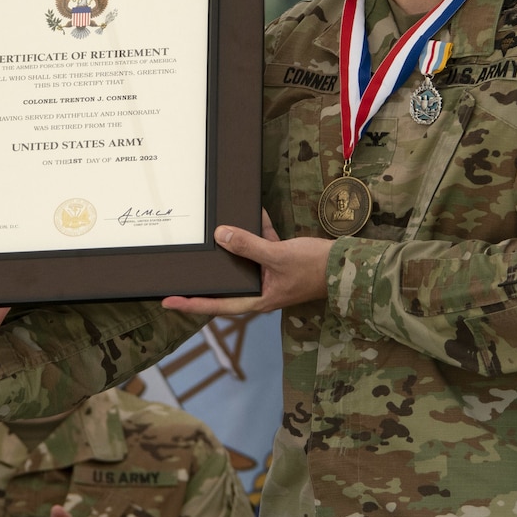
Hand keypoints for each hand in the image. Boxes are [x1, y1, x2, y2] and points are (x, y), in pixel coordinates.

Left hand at [162, 209, 330, 315]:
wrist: (347, 263)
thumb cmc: (315, 267)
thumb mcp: (278, 255)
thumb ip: (248, 245)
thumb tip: (221, 236)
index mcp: (259, 299)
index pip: (218, 304)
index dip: (193, 304)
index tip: (169, 301)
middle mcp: (262, 290)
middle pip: (227, 283)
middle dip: (209, 273)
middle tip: (180, 270)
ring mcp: (271, 275)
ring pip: (244, 260)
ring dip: (234, 245)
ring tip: (213, 234)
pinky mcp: (280, 259)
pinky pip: (262, 244)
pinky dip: (258, 230)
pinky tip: (254, 212)